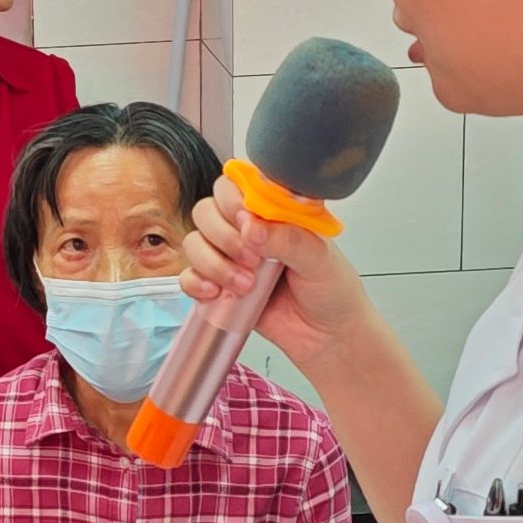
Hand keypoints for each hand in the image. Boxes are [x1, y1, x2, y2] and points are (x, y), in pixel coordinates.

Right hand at [178, 175, 372, 378]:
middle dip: (223, 236)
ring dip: (214, 263)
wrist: (328, 337)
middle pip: (207, 211)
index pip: (237, 185)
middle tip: (251, 259)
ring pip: (194, 242)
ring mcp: (231, 257)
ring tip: (246, 285)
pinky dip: (197, 284)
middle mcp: (248, 229)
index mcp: (274, 210)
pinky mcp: (219, 286)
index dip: (233, 200)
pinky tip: (218, 293)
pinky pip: (189, 277)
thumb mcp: (320, 260)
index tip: (248, 223)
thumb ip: (288, 240)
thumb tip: (252, 228)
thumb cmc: (332, 291)